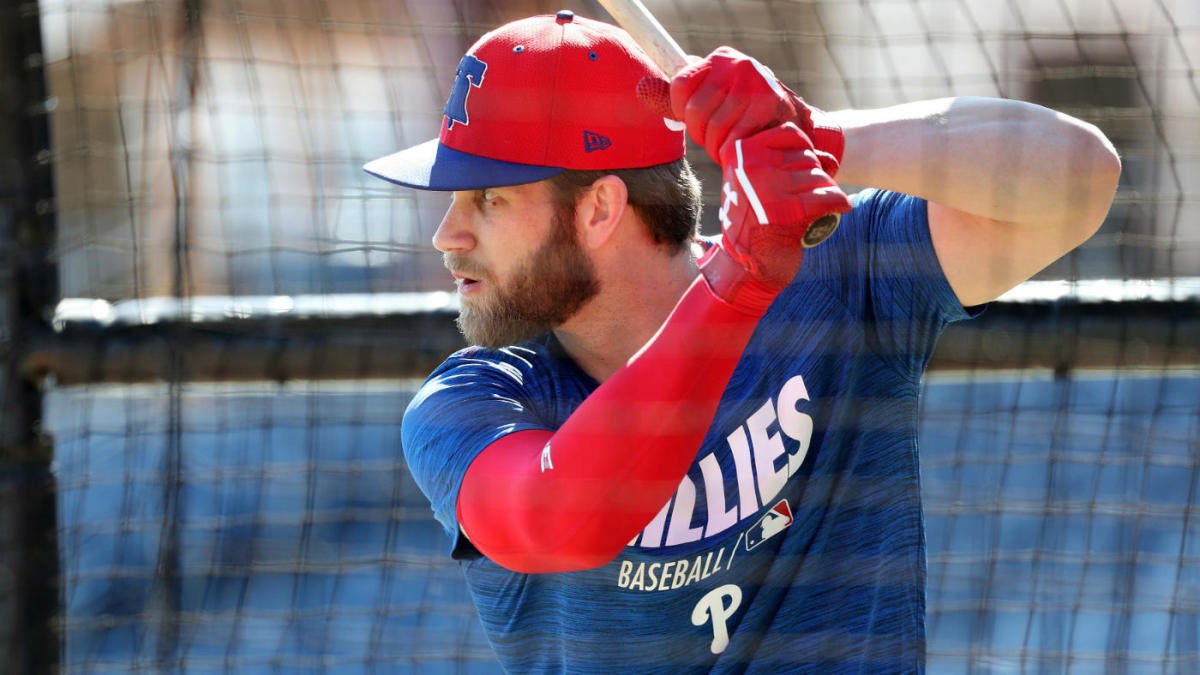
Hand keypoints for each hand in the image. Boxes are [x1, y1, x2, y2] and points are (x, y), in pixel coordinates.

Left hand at [669, 47, 843, 175]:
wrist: (800, 128)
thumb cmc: (748, 115)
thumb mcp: (713, 99)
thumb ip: (677, 98)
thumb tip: (641, 88)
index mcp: (721, 60)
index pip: (680, 84)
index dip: (681, 110)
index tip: (695, 120)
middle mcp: (738, 66)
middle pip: (695, 111)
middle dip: (702, 133)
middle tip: (717, 138)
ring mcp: (754, 85)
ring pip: (713, 129)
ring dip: (718, 147)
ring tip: (732, 143)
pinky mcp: (768, 107)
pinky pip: (732, 139)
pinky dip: (733, 152)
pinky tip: (744, 148)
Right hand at [701, 123, 851, 312]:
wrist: (744, 263)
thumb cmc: (755, 219)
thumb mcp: (758, 182)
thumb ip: (785, 161)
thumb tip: (830, 156)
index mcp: (741, 152)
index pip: (791, 134)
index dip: (805, 151)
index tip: (801, 171)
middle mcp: (751, 165)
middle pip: (807, 156)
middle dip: (816, 175)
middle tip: (809, 195)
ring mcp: (765, 186)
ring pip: (817, 176)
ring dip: (825, 190)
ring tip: (819, 204)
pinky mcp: (783, 210)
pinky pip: (824, 196)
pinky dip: (837, 201)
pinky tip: (842, 206)